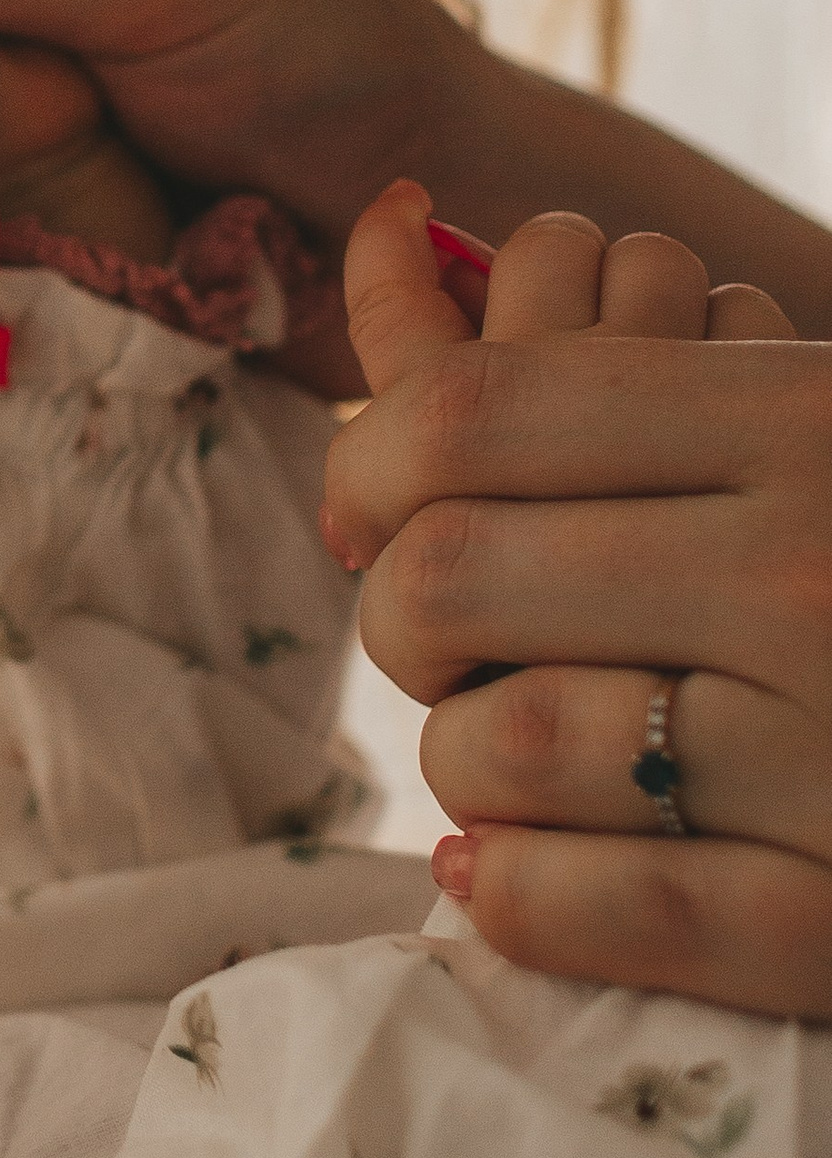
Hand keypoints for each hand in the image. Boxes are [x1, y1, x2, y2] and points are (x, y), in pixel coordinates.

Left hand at [327, 180, 831, 1020]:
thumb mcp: (808, 408)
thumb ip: (633, 358)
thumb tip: (399, 248)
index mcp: (802, 421)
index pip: (471, 414)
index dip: (370, 462)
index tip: (370, 507)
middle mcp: (814, 573)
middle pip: (453, 576)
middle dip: (401, 619)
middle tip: (435, 646)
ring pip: (513, 744)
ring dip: (455, 764)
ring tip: (485, 767)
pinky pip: (629, 909)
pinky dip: (526, 900)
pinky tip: (496, 878)